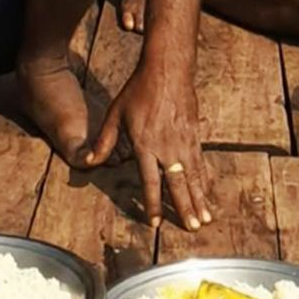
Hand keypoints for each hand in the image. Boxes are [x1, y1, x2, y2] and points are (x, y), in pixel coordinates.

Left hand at [89, 58, 210, 230]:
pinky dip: (206, 180)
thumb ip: (104, 141)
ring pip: (194, 177)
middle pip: (177, 184)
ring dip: (200, 199)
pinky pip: (201, 163)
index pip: (150, 181)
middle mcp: (167, 147)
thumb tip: (89, 162)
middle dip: (184, 208)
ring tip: (205, 220)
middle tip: (191, 229)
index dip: (153, 203)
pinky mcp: (195, 135)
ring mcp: (184, 142)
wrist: (167, 70)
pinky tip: (209, 192)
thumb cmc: (138, 90)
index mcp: (145, 145)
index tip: (155, 222)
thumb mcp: (115, 114)